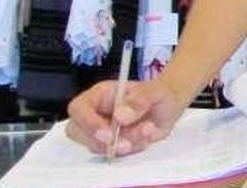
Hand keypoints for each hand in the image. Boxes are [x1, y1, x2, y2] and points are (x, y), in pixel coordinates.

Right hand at [65, 79, 188, 155]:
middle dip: (100, 142)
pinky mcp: (111, 145)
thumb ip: (139, 99)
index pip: (78, 108)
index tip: (109, 134)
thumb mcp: (155, 91)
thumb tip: (120, 115)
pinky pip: (113, 154)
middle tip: (126, 144)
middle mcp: (96, 113)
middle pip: (77, 132)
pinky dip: (132, 149)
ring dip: (124, 144)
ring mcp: (102, 131)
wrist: (169, 108)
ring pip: (96, 146)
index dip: (88, 123)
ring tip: (147, 130)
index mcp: (100, 95)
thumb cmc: (158, 94)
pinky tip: (146, 136)